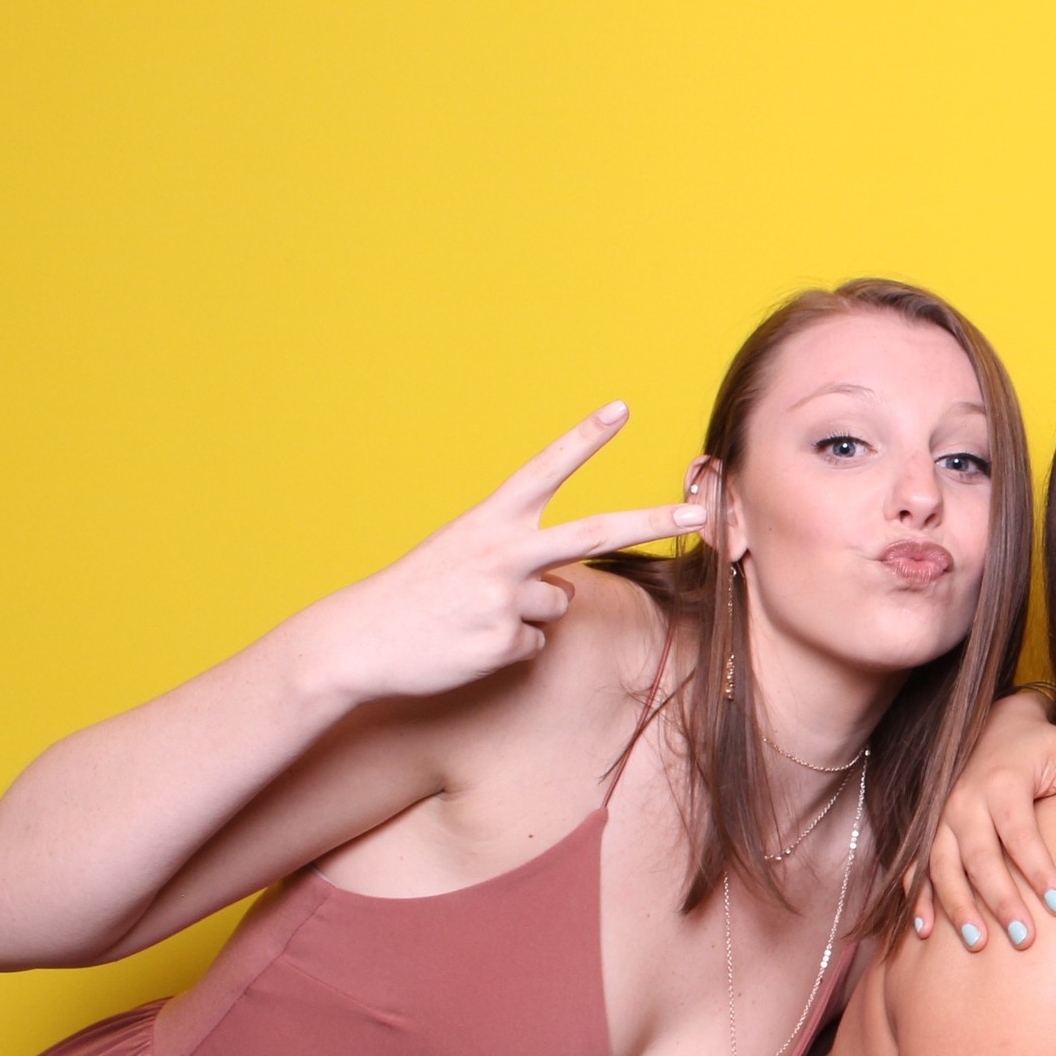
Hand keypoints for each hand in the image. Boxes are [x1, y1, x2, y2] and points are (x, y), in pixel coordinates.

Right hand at [295, 404, 705, 705]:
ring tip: (476, 615)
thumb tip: (564, 586)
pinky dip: (507, 646)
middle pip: (594, 533)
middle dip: (650, 522)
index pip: (544, 470)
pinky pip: (533, 643)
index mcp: (489, 520)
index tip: (621, 409)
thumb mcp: (461, 553)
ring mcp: (504, 596)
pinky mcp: (501, 639)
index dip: (584, 439)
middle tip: (697, 514)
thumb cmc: (417, 593)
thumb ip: (517, 556)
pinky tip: (469, 643)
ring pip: (560, 603)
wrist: (358, 640)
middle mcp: (502, 551)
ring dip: (530, 613)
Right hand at [915, 691, 1055, 951]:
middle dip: (1000, 900)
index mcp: (1002, 783)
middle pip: (979, 858)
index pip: (1020, 834)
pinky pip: (917, 869)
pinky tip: (925, 932)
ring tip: (978, 943)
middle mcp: (965, 801)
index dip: (1039, 871)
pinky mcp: (930, 831)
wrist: (998, 729)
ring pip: (942, 868)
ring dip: (957, 908)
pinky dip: (918, 900)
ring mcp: (942, 818)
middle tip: (1023, 938)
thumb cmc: (1044, 750)